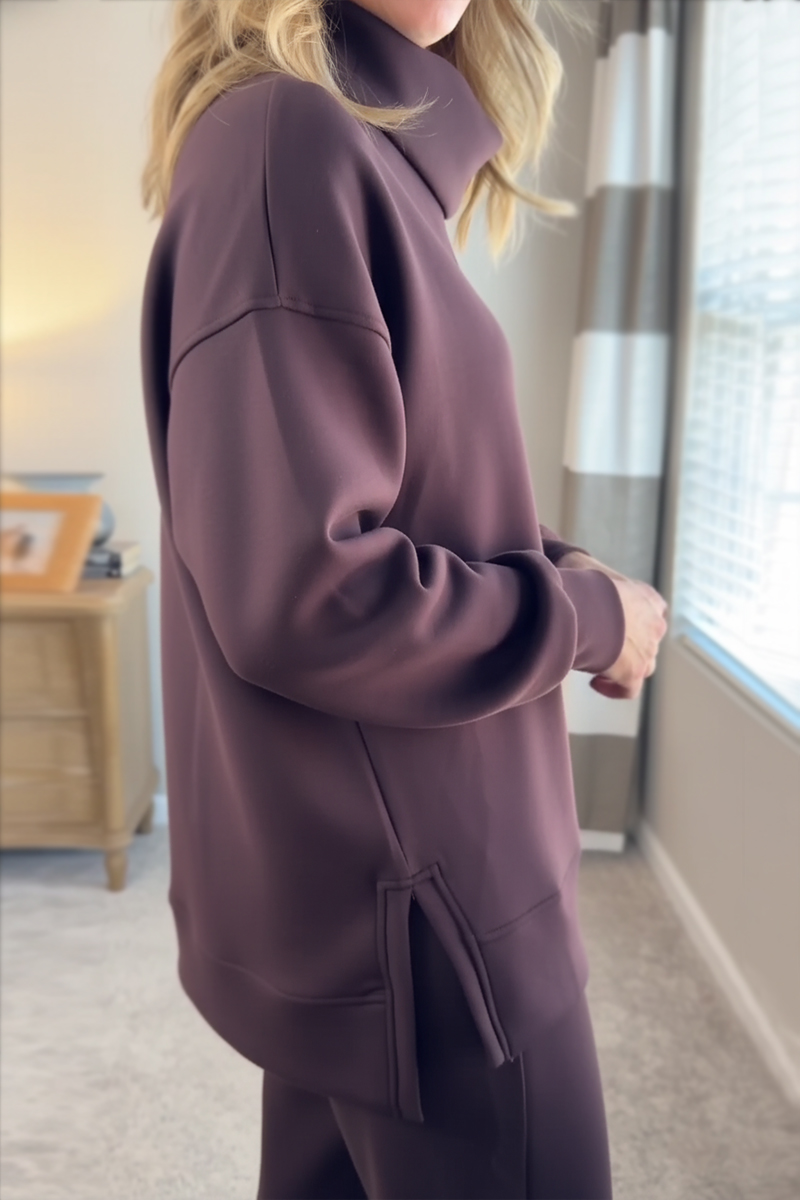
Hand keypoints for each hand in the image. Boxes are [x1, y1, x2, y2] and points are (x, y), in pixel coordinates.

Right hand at [559, 550, 668, 698]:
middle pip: (647, 640)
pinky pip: (629, 689)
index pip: (652, 609)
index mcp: (647, 597)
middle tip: (598, 643)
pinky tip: (595, 681)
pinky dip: (614, 688)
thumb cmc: (579, 584)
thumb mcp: (580, 564)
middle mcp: (655, 624)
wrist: (582, 608)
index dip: (632, 618)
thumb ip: (579, 569)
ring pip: (642, 665)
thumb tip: (562, 568)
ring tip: (595, 662)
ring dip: (621, 666)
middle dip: (626, 644)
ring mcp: (648, 651)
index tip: (609, 622)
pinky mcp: (634, 673)